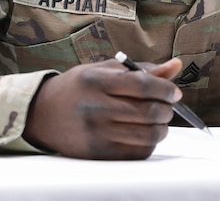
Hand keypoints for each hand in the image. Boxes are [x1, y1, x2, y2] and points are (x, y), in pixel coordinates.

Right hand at [23, 57, 182, 158]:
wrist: (42, 113)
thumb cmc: (79, 87)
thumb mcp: (104, 70)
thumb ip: (142, 69)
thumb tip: (176, 66)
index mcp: (97, 81)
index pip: (143, 85)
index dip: (166, 89)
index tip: (174, 92)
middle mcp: (95, 107)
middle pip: (148, 112)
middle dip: (167, 109)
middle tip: (167, 106)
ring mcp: (96, 133)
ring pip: (147, 135)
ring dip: (162, 128)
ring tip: (159, 121)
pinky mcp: (98, 153)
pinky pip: (137, 152)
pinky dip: (149, 143)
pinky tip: (144, 133)